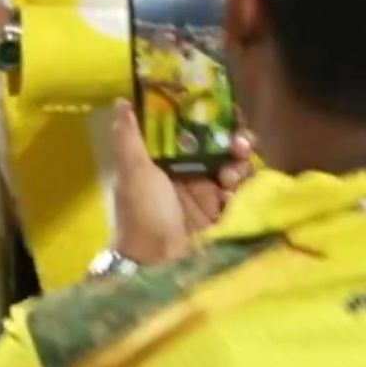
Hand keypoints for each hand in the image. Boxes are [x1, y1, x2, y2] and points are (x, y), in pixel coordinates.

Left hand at [106, 99, 253, 265]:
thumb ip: (130, 137)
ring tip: (234, 171)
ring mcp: (209, 192)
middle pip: (220, 143)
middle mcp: (190, 172)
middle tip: (239, 142)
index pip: (193, 127)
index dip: (209, 115)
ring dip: (240, 162)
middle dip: (234, 138)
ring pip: (235, 164)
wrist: (159, 266)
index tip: (223, 108)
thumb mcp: (133, 173)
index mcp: (166, 159)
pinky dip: (244, 186)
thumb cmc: (144, 214)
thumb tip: (121, 100)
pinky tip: (235, 191)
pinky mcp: (225, 212)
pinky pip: (243, 190)